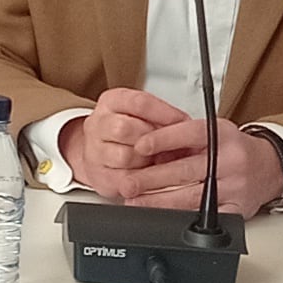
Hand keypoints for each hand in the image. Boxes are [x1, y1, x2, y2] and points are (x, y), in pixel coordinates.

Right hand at [56, 87, 195, 202]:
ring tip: (154, 160)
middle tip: (165, 145)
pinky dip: (140, 180)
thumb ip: (162, 117)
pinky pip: (122, 179)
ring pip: (124, 156)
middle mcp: (98, 123)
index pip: (139, 103)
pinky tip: (146, 174)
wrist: (99, 153)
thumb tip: (189, 127)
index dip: (164, 113)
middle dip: (152, 140)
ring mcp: (94, 150)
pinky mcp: (98, 175)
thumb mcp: (143, 115)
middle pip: (125, 128)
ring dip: (146, 161)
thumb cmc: (127, 132)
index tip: (182, 121)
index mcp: (112, 102)